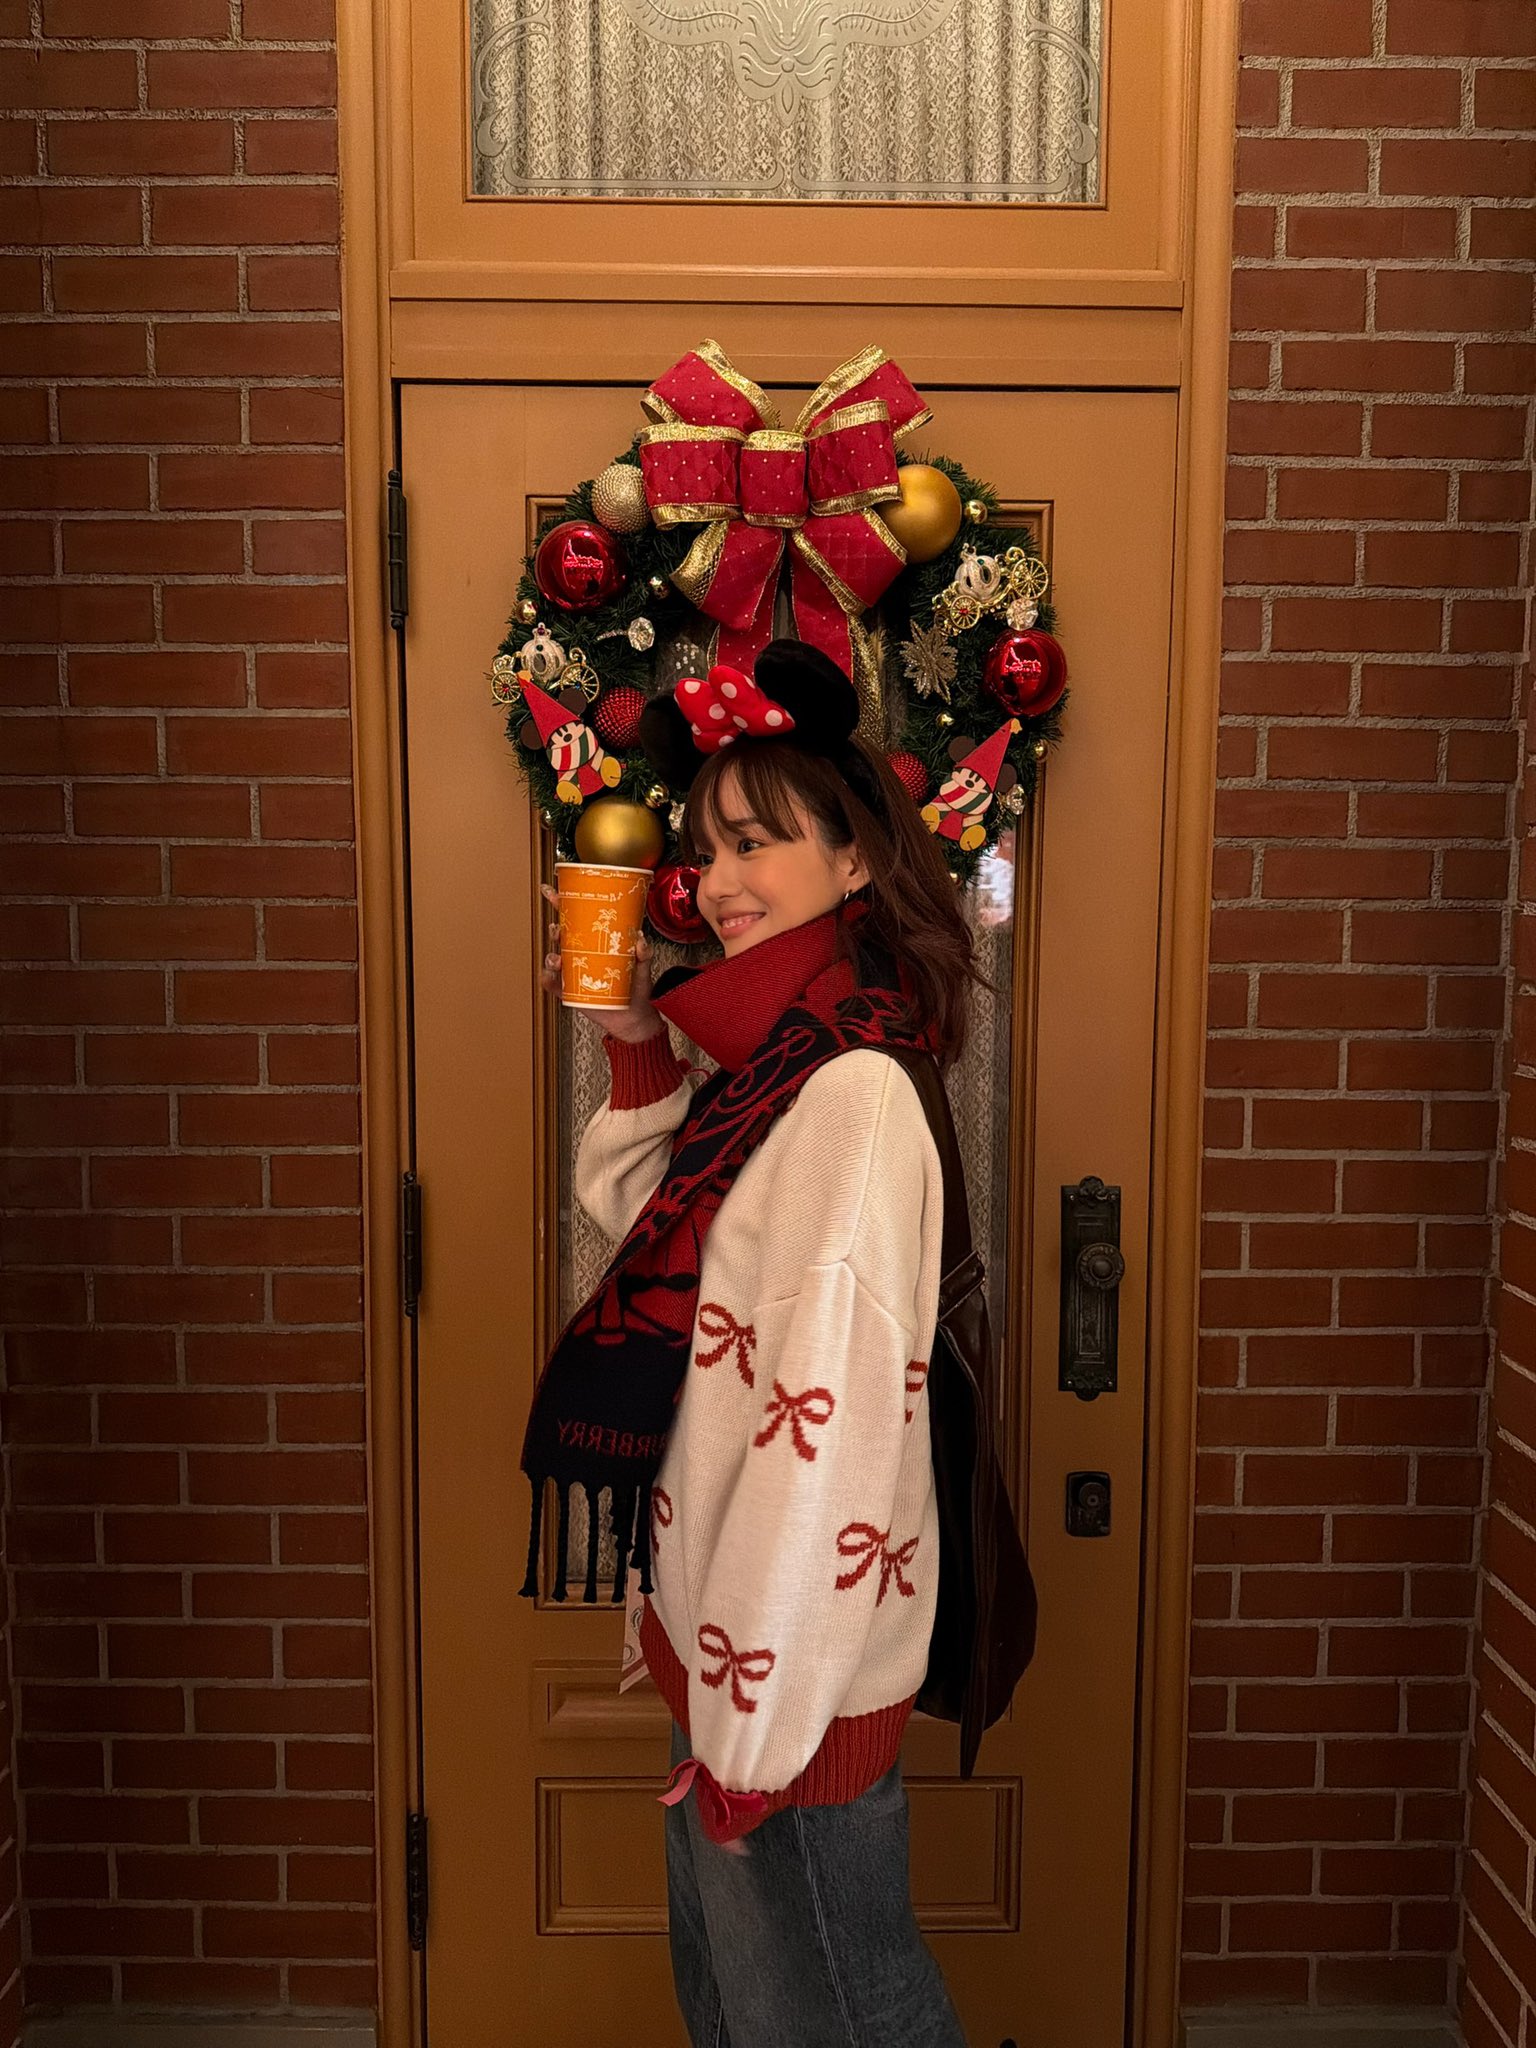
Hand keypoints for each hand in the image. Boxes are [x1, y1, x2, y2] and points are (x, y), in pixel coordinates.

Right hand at [539, 884, 663, 1043]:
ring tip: (558, 959)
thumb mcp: (643, 967)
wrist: (632, 1016)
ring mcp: (572, 972)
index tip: (552, 892)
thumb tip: (639, 939)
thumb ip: (644, 953)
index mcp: (594, 942)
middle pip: (561, 936)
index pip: (575, 918)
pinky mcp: (568, 991)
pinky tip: (551, 977)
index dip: (562, 904)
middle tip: (558, 929)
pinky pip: (552, 984)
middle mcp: (580, 954)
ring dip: (551, 956)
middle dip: (555, 930)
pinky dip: (548, 979)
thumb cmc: (635, 988)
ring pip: (554, 958)